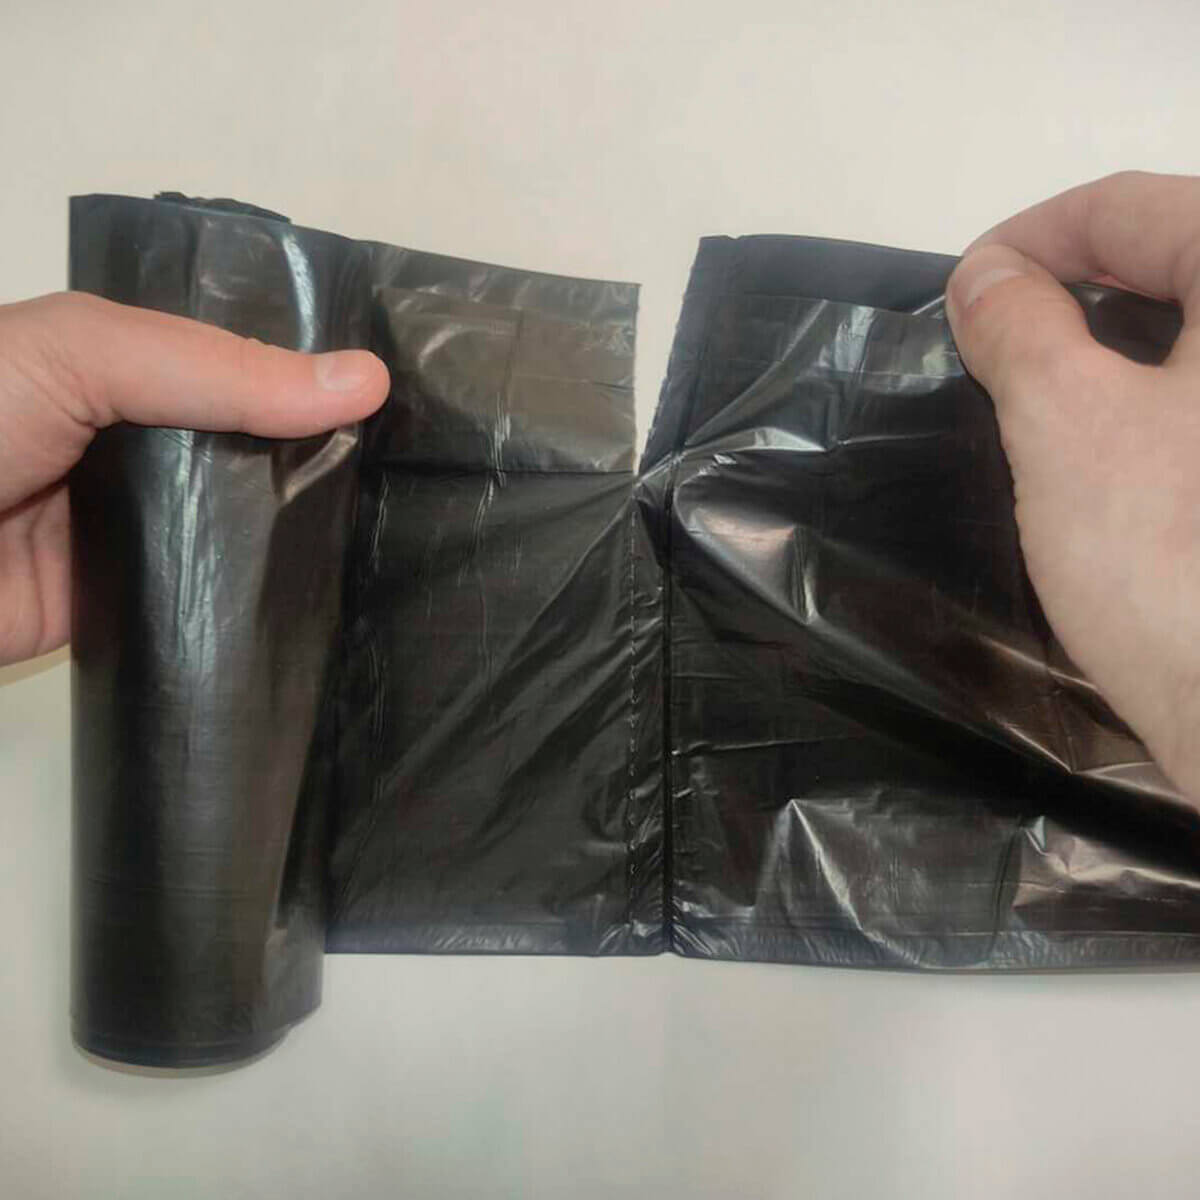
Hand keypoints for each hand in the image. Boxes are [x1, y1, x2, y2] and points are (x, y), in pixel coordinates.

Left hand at [0, 293, 387, 665]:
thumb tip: (362, 383)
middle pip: (258, 449)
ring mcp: (142, 532)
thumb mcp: (81, 354)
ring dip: (306, 531)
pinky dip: (264, 601)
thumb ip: (212, 368)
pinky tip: (333, 592)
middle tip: (426, 467)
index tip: (410, 394)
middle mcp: (146, 447)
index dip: (321, 374)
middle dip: (330, 456)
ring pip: (247, 529)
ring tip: (401, 527)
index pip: (248, 363)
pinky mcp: (136, 608)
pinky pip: (216, 602)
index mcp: (131, 368)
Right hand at [945, 171, 1199, 797]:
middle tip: (991, 350)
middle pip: (1178, 256)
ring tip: (1040, 401)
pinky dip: (1160, 399)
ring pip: (1198, 331)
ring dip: (1115, 345)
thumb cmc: (1175, 560)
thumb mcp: (1067, 425)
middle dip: (1073, 289)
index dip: (1027, 238)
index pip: (1132, 205)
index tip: (958, 298)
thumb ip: (1017, 325)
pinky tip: (1118, 454)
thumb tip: (986, 276)